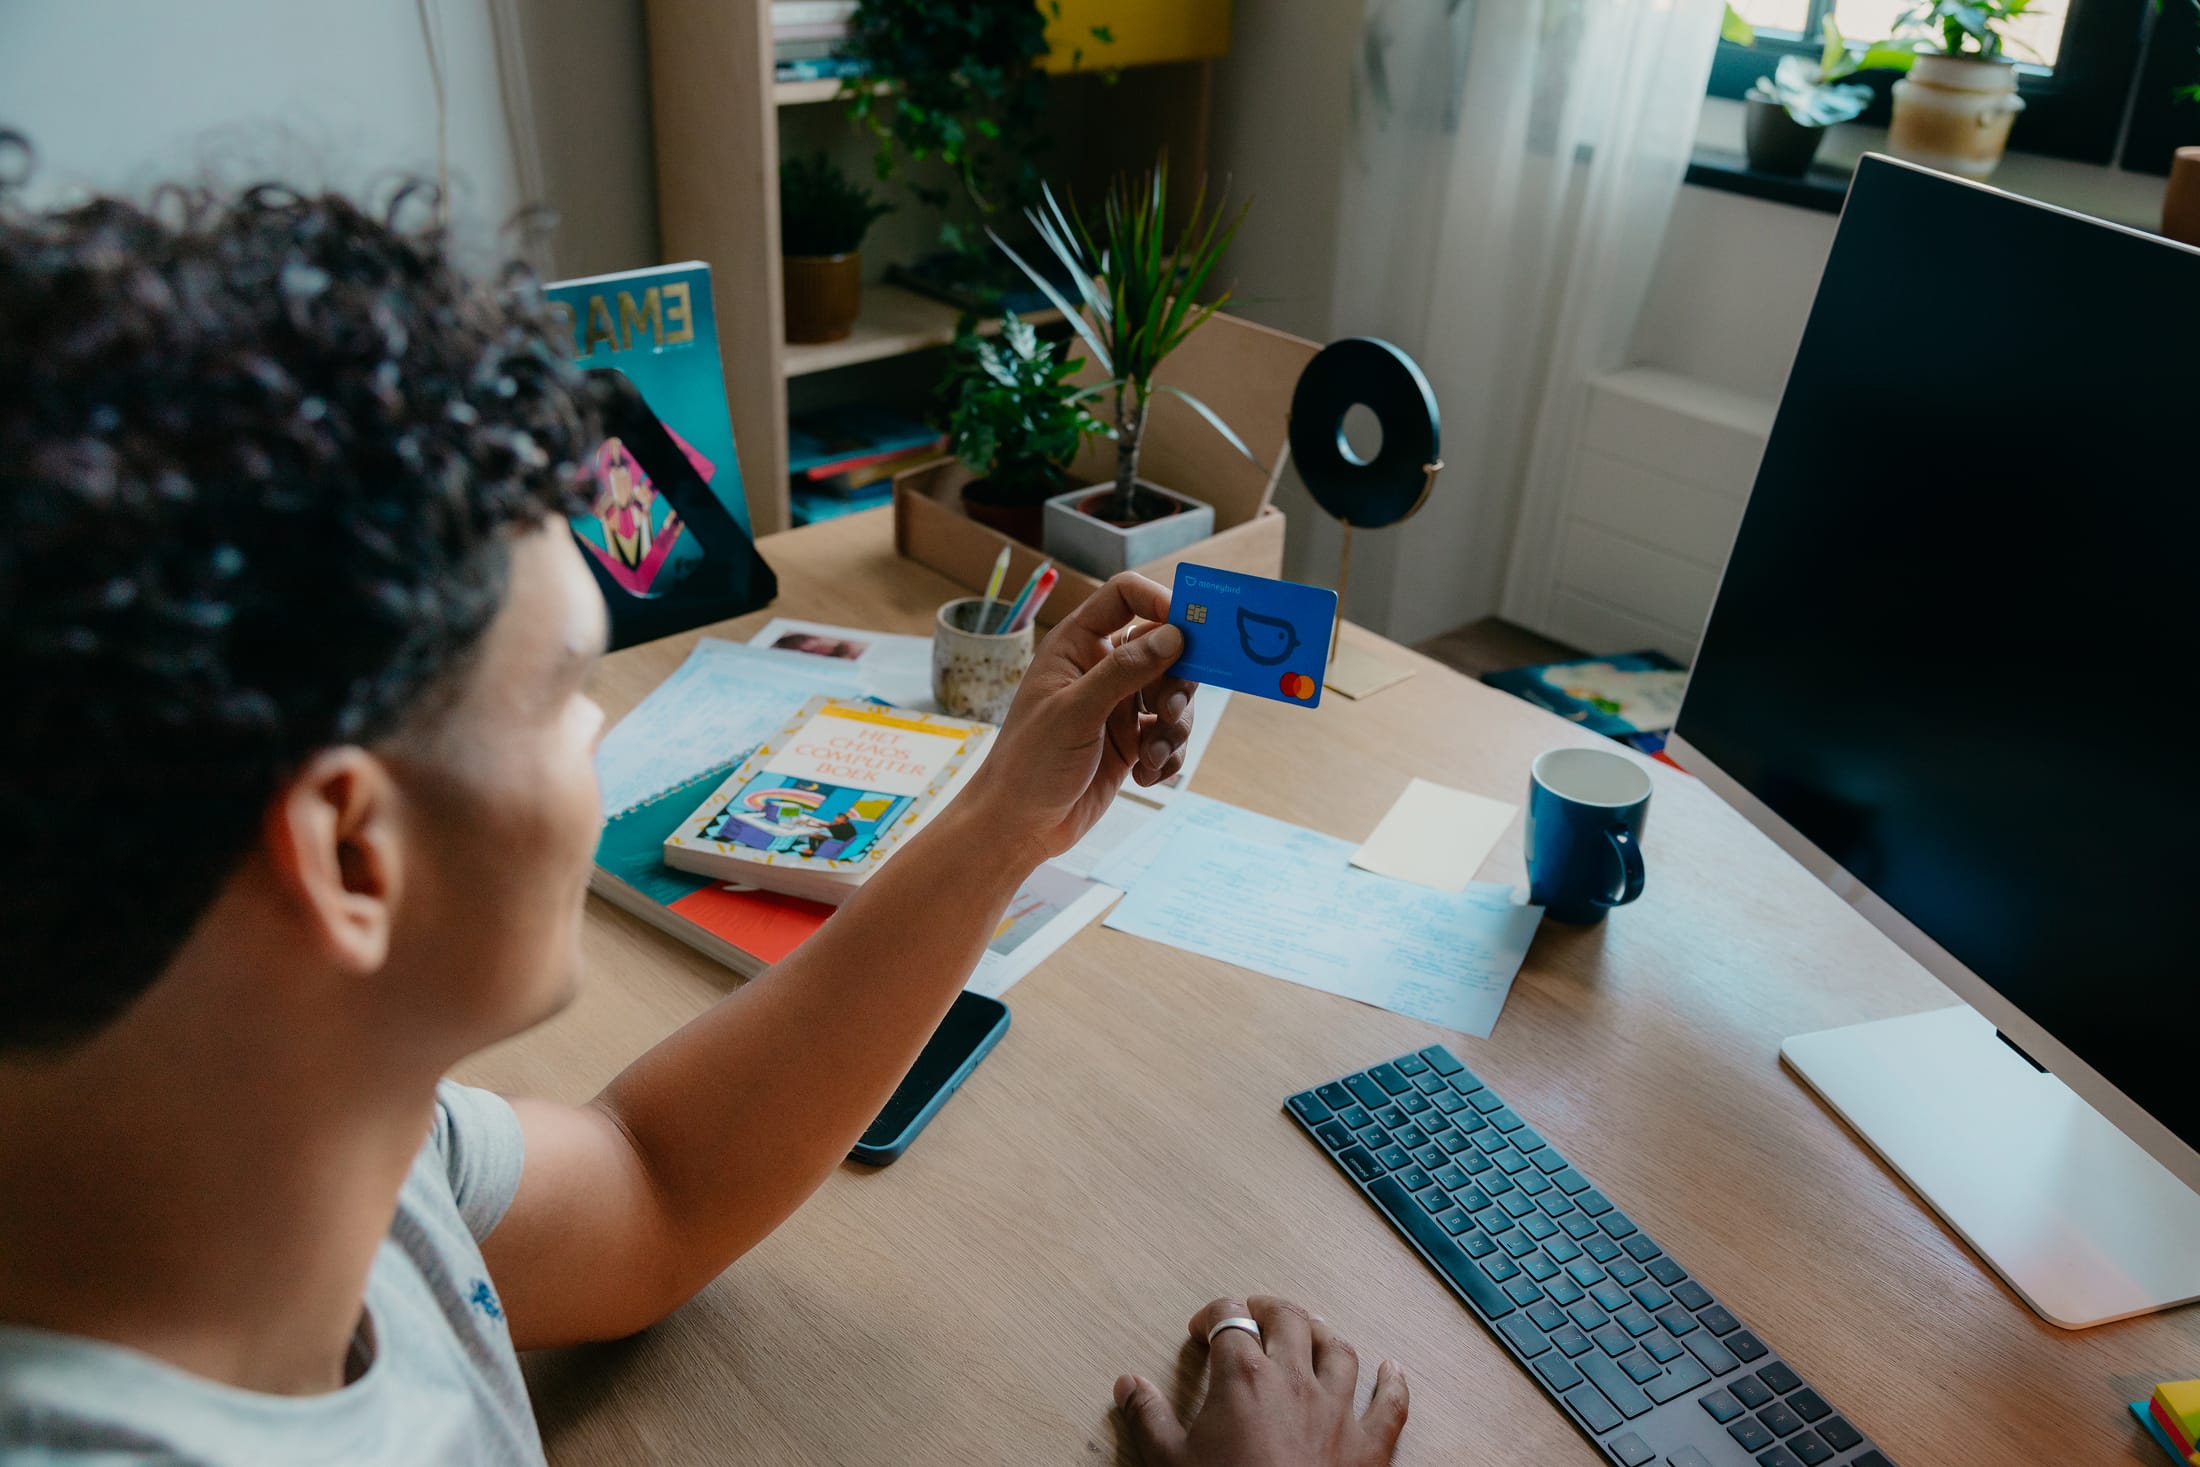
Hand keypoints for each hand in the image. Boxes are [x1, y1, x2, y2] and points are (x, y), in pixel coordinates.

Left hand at [964, 572, 1194, 860]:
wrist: (1019, 826)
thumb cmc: (1030, 763)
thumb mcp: (1076, 712)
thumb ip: (1125, 670)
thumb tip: (1174, 634)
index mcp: (1077, 645)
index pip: (1126, 596)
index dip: (1161, 601)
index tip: (1190, 629)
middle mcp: (1100, 668)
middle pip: (1165, 647)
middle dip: (1178, 680)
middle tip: (1168, 710)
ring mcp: (1118, 705)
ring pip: (1173, 694)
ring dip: (1175, 725)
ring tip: (1153, 756)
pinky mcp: (1131, 741)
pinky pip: (1170, 734)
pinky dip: (1168, 754)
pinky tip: (1147, 776)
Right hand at [1114, 1296, 1408, 1466]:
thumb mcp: (1170, 1462)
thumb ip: (1148, 1417)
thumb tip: (1128, 1385)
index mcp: (1244, 1377)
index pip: (1229, 1319)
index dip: (1213, 1316)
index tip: (1202, 1330)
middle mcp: (1295, 1381)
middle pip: (1288, 1319)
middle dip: (1267, 1308)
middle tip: (1253, 1312)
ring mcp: (1337, 1411)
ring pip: (1338, 1349)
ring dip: (1322, 1332)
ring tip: (1311, 1328)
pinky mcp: (1369, 1445)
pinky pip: (1390, 1403)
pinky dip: (1393, 1382)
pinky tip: (1393, 1369)